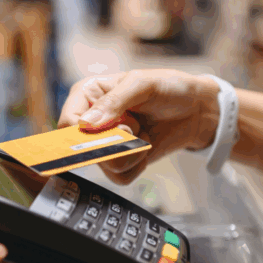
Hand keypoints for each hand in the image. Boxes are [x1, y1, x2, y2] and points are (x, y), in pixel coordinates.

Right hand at [58, 69, 220, 184]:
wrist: (195, 109)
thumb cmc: (169, 88)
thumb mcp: (142, 84)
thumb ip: (114, 102)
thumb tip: (86, 124)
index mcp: (88, 95)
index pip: (67, 123)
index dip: (85, 133)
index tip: (111, 128)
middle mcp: (91, 121)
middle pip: (83, 149)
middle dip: (115, 142)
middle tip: (135, 125)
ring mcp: (105, 143)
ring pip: (104, 166)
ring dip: (130, 152)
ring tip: (142, 133)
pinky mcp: (120, 160)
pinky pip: (119, 177)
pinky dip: (137, 165)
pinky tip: (145, 147)